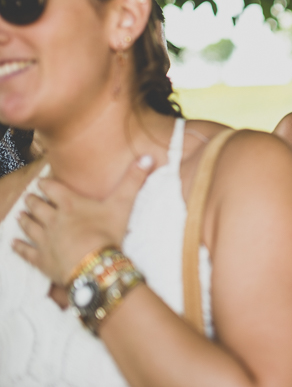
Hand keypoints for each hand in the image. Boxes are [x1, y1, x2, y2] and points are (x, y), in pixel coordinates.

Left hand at [13, 155, 155, 283]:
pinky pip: (25, 251)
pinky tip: (14, 243)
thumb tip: (147, 157)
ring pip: (29, 226)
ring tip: (21, 215)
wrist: (92, 264)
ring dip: (24, 219)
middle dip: (33, 201)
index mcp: (70, 204)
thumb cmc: (107, 232)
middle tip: (30, 197)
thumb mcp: (123, 204)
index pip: (53, 189)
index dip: (46, 184)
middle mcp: (52, 219)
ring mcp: (44, 240)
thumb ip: (134, 181)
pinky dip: (19, 246)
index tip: (42, 181)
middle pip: (38, 206)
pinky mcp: (41, 259)